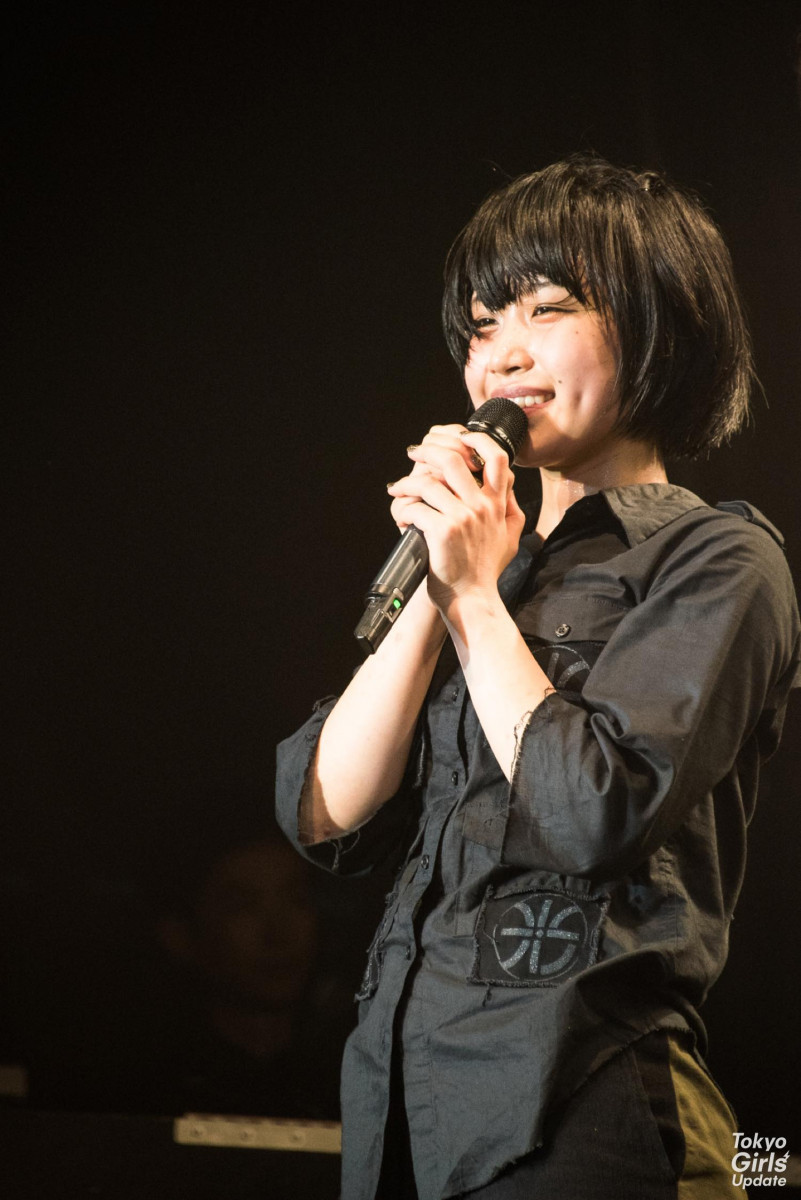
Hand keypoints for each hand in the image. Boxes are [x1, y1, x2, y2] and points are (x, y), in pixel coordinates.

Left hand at [387, 423, 524, 616]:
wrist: (473, 599)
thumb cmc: (485, 570)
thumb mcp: (510, 536)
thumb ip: (509, 507)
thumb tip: (508, 482)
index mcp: (497, 504)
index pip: (496, 456)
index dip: (475, 437)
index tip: (456, 436)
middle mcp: (482, 507)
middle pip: (454, 458)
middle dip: (428, 450)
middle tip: (414, 453)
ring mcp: (462, 518)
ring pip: (428, 482)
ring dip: (406, 483)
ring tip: (398, 489)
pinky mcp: (442, 532)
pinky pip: (415, 507)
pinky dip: (402, 509)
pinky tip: (401, 517)